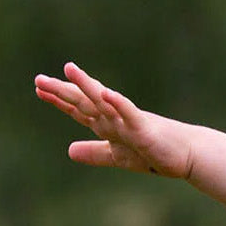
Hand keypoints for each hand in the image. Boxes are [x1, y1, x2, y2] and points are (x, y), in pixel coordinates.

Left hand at [34, 62, 192, 178]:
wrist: (186, 155)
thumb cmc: (154, 153)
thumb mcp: (118, 156)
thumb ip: (95, 152)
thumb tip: (69, 151)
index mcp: (109, 124)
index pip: (79, 109)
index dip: (59, 100)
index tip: (39, 88)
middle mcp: (115, 117)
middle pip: (85, 102)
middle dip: (63, 91)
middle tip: (39, 80)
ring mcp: (129, 121)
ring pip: (104, 101)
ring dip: (87, 86)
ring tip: (69, 69)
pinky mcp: (145, 128)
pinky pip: (130, 113)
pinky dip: (118, 103)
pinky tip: (106, 92)